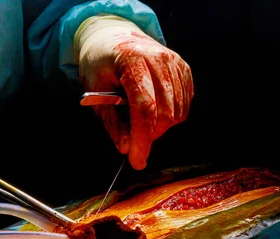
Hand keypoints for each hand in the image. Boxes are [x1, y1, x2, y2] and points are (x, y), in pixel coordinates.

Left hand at [75, 14, 193, 169]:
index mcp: (133, 59)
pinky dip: (169, 116)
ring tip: (140, 116)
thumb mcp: (95, 91)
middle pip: (165, 114)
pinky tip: (154, 107)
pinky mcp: (185, 70)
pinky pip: (183, 107)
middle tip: (132, 138)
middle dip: (149, 135)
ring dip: (159, 127)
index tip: (137, 161)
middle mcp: (160, 59)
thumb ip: (112, 121)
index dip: (142, 139)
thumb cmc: (102, 63)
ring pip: (177, 114)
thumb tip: (127, 147)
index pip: (145, 107)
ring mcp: (176, 63)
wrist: (115, 36)